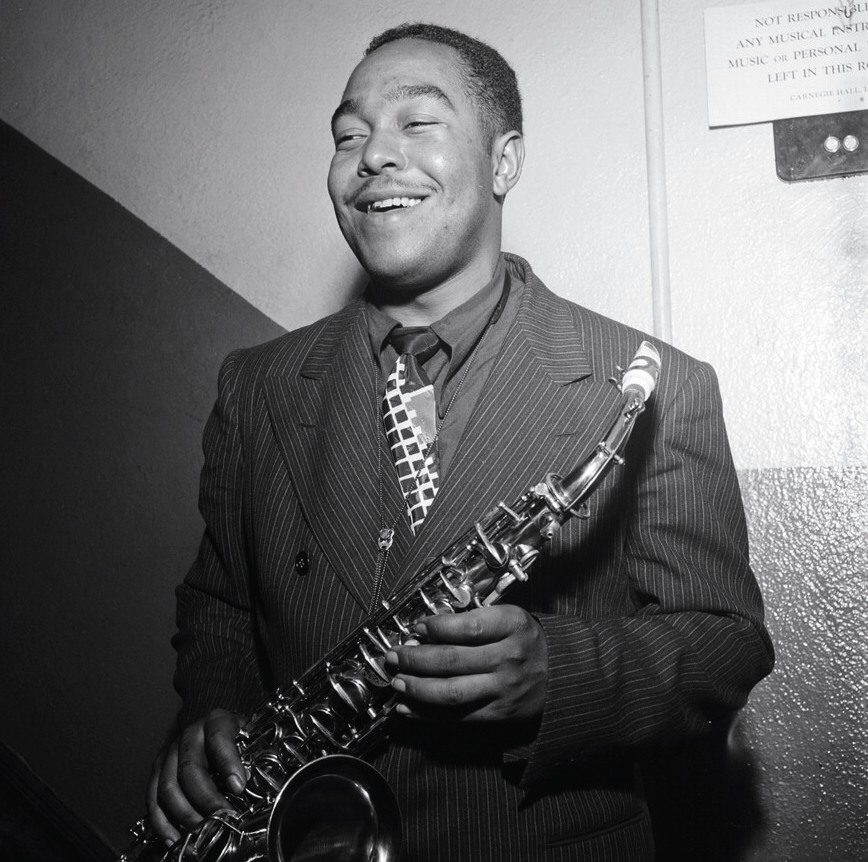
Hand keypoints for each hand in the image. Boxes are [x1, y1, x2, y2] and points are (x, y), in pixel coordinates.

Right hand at [146, 708, 247, 845]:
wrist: (212, 726)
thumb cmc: (234, 735)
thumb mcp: (248, 735)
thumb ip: (252, 754)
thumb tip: (257, 782)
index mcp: (216, 721)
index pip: (219, 738)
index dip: (228, 763)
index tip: (239, 787)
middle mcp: (189, 735)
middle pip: (190, 768)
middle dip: (206, 798)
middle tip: (222, 817)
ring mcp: (169, 753)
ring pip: (168, 786)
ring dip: (184, 814)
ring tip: (201, 831)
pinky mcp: (157, 772)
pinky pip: (153, 799)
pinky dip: (162, 823)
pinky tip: (174, 838)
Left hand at [385, 605, 547, 721]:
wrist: (564, 676)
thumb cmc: (528, 641)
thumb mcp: (511, 617)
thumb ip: (475, 618)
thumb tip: (427, 628)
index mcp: (514, 626)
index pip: (468, 627)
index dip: (436, 627)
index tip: (417, 626)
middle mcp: (509, 658)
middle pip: (452, 660)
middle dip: (414, 658)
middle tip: (394, 655)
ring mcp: (504, 689)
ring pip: (450, 692)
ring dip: (416, 688)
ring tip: (397, 681)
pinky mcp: (498, 714)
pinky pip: (457, 716)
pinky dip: (427, 714)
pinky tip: (407, 707)